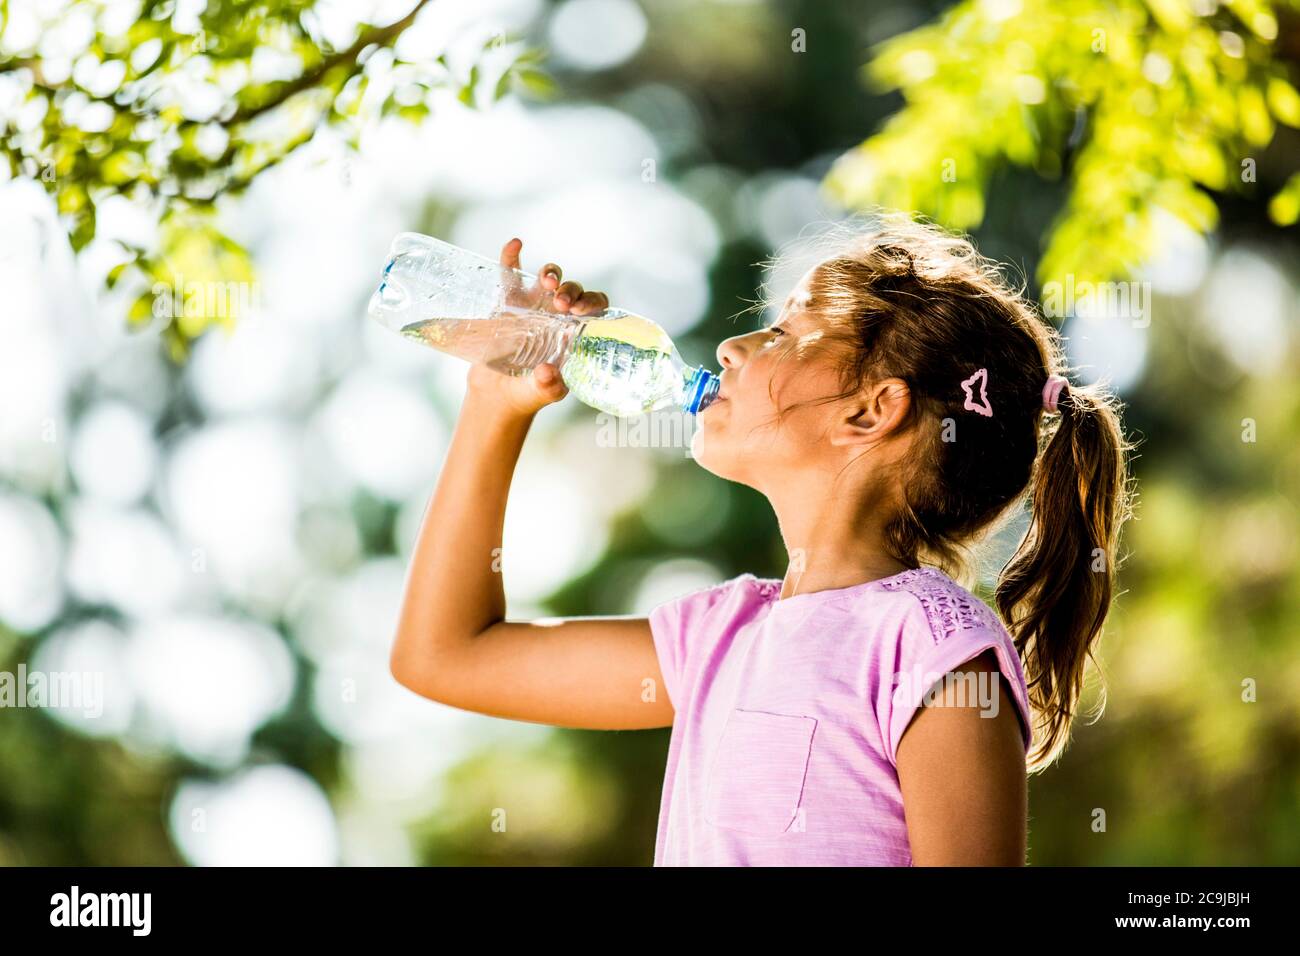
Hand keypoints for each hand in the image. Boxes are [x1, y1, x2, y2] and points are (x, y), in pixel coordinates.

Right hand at [465, 238, 609, 417]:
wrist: (497, 395)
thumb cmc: (529, 394)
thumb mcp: (542, 393)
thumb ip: (547, 386)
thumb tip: (546, 373)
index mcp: (576, 331)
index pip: (596, 307)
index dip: (593, 302)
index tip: (582, 309)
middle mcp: (558, 315)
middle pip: (573, 290)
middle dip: (572, 290)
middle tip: (562, 304)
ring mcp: (533, 306)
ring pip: (548, 279)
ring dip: (551, 274)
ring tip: (547, 282)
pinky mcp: (508, 304)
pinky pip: (511, 276)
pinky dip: (511, 258)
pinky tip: (515, 244)